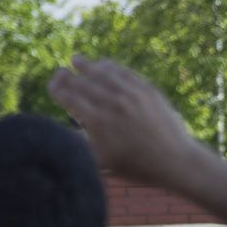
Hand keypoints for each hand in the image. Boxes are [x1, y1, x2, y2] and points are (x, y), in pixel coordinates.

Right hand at [47, 56, 208, 184]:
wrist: (174, 161)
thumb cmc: (136, 166)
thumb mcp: (102, 160)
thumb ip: (82, 142)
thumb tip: (65, 127)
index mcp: (97, 122)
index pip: (70, 98)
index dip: (57, 90)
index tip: (52, 86)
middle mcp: (112, 104)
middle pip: (83, 83)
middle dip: (68, 77)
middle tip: (60, 73)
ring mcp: (131, 94)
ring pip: (103, 73)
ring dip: (87, 65)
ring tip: (76, 60)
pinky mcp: (147, 90)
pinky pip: (124, 73)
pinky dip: (111, 67)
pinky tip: (103, 64)